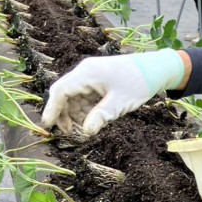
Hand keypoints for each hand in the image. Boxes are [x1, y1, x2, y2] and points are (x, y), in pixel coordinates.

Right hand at [41, 49, 184, 135]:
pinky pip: (84, 95)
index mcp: (87, 73)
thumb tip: (87, 131)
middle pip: (64, 93)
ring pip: (74, 95)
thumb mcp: (120, 103)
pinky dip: (86, 108)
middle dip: (63, 113)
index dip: (52, 109)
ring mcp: (90, 74)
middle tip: (69, 132)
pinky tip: (94, 118)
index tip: (47, 125)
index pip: (61, 91)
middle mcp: (85, 72)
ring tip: (87, 127)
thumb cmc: (138, 83)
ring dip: (76, 112)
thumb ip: (102, 116)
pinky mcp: (97, 79)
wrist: (154, 69)